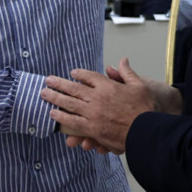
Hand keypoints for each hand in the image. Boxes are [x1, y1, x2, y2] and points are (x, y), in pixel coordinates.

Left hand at [42, 58, 160, 153]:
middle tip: (47, 81)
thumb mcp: (140, 85)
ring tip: (44, 94)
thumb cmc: (146, 110)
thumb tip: (122, 60)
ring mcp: (93, 114)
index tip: (72, 73)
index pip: (89, 76)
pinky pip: (72, 121)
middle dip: (58, 84)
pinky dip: (61, 116)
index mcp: (108, 86)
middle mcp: (97, 98)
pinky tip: (52, 113)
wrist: (147, 131)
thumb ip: (127, 73)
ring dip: (55, 98)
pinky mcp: (92, 129)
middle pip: (73, 88)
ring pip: (69, 104)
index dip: (79, 74)